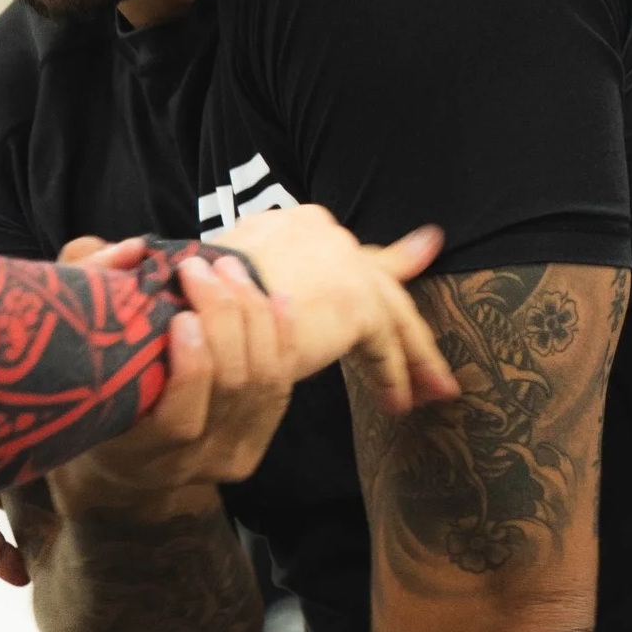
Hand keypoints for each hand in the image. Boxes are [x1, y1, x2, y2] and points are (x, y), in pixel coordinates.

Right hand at [0, 238, 292, 577]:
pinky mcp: (252, 445)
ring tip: (229, 269)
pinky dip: (282, 339)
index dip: (192, 369)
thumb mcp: (70, 348)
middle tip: (201, 268)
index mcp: (135, 454)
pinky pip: (281, 389)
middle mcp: (187, 467)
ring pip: (263, 385)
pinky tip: (277, 297)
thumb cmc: (86, 392)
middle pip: (230, 391)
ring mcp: (225, 459)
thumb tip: (132, 250)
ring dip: (254, 318)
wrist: (116, 463)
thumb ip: (87, 290)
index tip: (181, 316)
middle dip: (225, 319)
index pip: (180, 422)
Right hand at [214, 209, 457, 415]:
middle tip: (437, 353)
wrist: (194, 297)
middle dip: (409, 323)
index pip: (351, 251)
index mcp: (300, 227)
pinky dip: (391, 375)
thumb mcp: (230, 280)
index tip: (423, 249)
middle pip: (381, 282)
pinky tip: (397, 404)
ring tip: (434, 392)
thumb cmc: (193, 297)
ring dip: (415, 356)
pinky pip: (382, 344)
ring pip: (392, 313)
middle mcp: (328, 236)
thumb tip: (261, 300)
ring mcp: (345, 264)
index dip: (389, 260)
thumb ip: (262, 283)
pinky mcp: (354, 302)